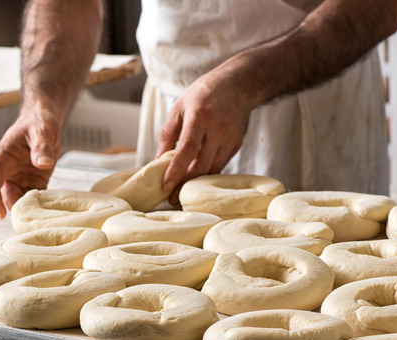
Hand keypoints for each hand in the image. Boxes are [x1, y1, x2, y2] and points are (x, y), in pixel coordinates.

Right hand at [0, 107, 60, 218]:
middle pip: (4, 195)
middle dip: (14, 209)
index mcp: (2, 157)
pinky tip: (50, 211)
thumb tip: (43, 163)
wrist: (44, 121)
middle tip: (29, 220)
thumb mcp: (41, 130)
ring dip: (28, 209)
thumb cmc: (37, 122)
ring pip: (19, 200)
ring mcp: (20, 178)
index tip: (0, 214)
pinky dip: (41, 206)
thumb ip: (41, 146)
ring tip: (41, 217)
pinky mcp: (33, 182)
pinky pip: (34, 198)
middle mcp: (7, 171)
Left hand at [156, 67, 253, 204]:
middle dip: (185, 185)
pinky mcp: (237, 144)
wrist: (238, 85)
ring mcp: (230, 138)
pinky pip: (220, 165)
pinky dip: (207, 173)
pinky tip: (196, 179)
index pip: (187, 149)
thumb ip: (168, 134)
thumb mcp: (179, 107)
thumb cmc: (204, 94)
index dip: (176, 170)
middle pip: (201, 165)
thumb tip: (158, 160)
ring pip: (212, 169)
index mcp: (199, 117)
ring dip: (196, 183)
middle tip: (171, 199)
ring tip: (181, 193)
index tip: (166, 185)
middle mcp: (218, 129)